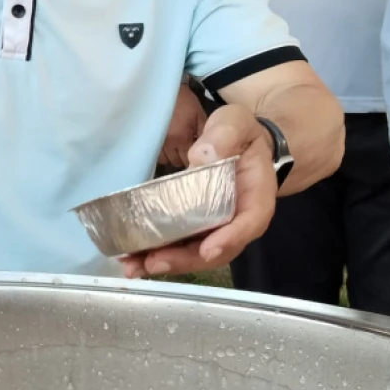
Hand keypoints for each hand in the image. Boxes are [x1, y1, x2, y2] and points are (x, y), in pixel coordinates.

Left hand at [120, 103, 277, 277]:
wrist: (237, 144)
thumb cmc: (239, 134)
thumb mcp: (236, 123)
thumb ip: (224, 135)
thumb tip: (202, 157)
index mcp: (256, 195)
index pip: (250, 222)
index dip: (230, 239)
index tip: (208, 249)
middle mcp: (239, 220)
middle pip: (218, 249)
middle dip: (186, 260)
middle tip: (153, 262)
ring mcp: (218, 228)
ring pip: (197, 254)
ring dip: (166, 263)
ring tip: (134, 267)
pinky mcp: (198, 229)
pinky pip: (182, 246)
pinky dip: (159, 254)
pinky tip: (133, 258)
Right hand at [157, 82, 207, 168]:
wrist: (164, 88)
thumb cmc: (184, 101)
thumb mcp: (198, 114)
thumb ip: (203, 132)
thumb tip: (206, 147)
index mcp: (182, 138)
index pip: (187, 160)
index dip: (192, 160)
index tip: (195, 156)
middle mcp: (168, 143)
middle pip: (175, 162)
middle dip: (181, 158)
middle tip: (185, 151)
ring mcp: (156, 141)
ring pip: (164, 160)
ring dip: (170, 156)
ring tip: (174, 149)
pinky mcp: (147, 137)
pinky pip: (154, 153)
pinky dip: (160, 152)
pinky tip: (165, 146)